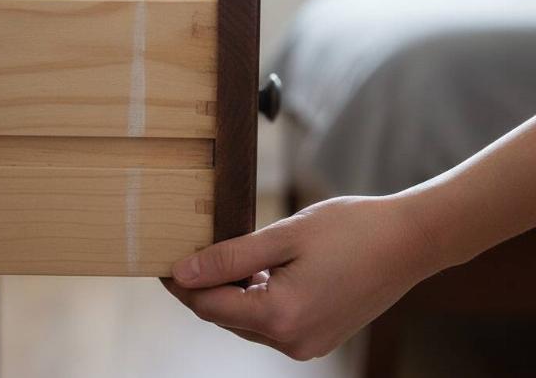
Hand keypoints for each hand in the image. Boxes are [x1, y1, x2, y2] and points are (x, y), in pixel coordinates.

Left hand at [163, 196, 441, 359]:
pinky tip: (256, 271)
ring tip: (219, 257)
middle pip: (225, 316)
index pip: (209, 305)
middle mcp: (292, 341)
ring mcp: (308, 344)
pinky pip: (271, 322)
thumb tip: (182, 272)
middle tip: (185, 253)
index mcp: (280, 316)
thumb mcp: (284, 236)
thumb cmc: (352, 230)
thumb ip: (230, 257)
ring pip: (247, 320)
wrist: (411, 242)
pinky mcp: (319, 337)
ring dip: (230, 293)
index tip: (162, 261)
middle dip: (203, 287)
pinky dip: (256, 299)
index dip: (181, 283)